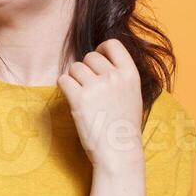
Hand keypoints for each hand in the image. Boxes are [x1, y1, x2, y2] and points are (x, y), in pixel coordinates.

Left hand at [56, 39, 143, 169]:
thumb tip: (102, 54)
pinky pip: (63, 80)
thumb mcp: (133, 93)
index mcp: (130, 74)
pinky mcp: (79, 99)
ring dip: (74, 80)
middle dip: (86, 70)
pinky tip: (72, 100)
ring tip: (83, 97)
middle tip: (89, 89)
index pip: (112, 44)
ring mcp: (96, 87)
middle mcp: (114, 77)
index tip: (98, 63)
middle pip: (89, 56)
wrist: (118, 152)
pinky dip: (64, 88)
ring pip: (74, 68)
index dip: (102, 50)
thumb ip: (120, 74)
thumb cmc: (123, 125)